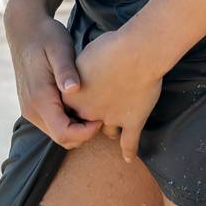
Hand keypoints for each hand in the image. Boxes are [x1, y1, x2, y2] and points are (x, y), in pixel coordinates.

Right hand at [5, 5, 103, 150]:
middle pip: (62, 138)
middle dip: (84, 132)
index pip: (63, 133)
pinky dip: (69, 120)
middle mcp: (31, 109)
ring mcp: (30, 109)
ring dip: (77, 127)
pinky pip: (53, 123)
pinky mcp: (33, 106)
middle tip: (102, 112)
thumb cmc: (46, 36)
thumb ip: (66, 70)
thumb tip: (73, 90)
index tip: (102, 117)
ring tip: (94, 106)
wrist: (25, 30)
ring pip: (58, 133)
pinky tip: (82, 102)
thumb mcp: (59, 47)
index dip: (86, 132)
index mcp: (39, 98)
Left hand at [64, 27, 163, 163]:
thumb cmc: (110, 47)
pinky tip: (128, 157)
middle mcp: (87, 110)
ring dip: (109, 129)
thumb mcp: (85, 54)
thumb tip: (80, 74)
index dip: (75, 104)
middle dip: (90, 119)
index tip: (80, 98)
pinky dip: (129, 150)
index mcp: (72, 95)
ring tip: (112, 128)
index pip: (67, 108)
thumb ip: (80, 70)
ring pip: (107, 131)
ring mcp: (110, 118)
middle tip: (96, 111)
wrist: (137, 52)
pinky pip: (129, 141)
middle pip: (84, 122)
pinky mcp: (132, 121)